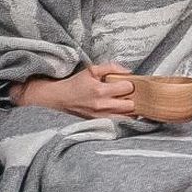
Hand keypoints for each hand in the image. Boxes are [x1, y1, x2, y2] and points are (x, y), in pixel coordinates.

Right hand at [12, 63, 137, 119]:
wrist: (59, 98)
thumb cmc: (76, 83)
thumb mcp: (91, 70)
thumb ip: (111, 67)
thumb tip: (128, 71)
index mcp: (100, 90)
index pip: (128, 88)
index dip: (130, 84)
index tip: (126, 83)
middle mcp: (102, 105)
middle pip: (132, 105)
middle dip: (133, 98)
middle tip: (127, 95)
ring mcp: (102, 117)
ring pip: (128, 117)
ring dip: (130, 109)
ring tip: (125, 103)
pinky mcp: (100, 123)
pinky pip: (120, 123)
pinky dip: (124, 117)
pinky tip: (121, 111)